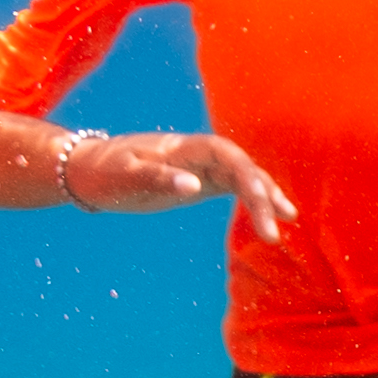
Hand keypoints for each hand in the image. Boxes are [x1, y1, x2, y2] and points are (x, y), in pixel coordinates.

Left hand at [63, 128, 294, 238]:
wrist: (87, 171)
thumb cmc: (103, 172)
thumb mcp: (123, 178)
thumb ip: (158, 178)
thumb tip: (194, 186)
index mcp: (181, 148)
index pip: (226, 155)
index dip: (247, 175)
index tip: (259, 202)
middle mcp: (197, 153)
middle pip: (241, 166)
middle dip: (263, 194)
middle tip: (276, 229)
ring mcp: (200, 167)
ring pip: (242, 176)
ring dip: (266, 195)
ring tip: (289, 218)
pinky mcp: (198, 182)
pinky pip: (233, 187)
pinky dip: (252, 200)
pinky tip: (268, 217)